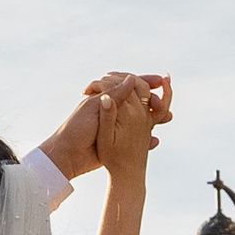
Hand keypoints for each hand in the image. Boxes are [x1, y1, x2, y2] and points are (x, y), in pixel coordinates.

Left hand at [37, 75, 171, 179]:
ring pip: (140, 119)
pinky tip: (155, 140)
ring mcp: (116, 125)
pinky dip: (148, 138)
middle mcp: (113, 108)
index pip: (130, 84)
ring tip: (167, 118)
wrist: (67, 155)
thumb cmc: (77, 128)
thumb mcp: (96, 108)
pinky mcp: (116, 140)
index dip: (145, 82)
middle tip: (165, 104)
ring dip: (154, 118)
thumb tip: (132, 79)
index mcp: (106, 97)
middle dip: (154, 101)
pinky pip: (136, 137)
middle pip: (139, 100)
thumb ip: (114, 95)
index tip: (161, 82)